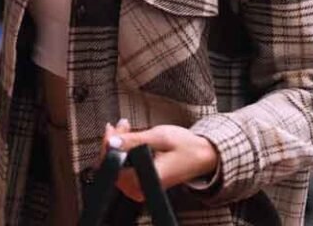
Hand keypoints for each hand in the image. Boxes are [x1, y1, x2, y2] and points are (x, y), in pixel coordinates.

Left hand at [101, 120, 219, 202]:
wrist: (203, 156)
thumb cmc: (186, 147)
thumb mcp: (159, 137)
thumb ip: (134, 140)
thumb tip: (113, 142)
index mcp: (147, 179)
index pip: (115, 166)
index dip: (109, 145)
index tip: (112, 128)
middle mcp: (142, 188)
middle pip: (114, 167)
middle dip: (114, 142)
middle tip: (122, 125)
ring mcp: (141, 188)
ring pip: (118, 167)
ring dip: (118, 145)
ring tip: (126, 128)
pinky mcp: (142, 183)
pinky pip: (125, 168)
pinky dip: (124, 152)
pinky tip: (128, 138)